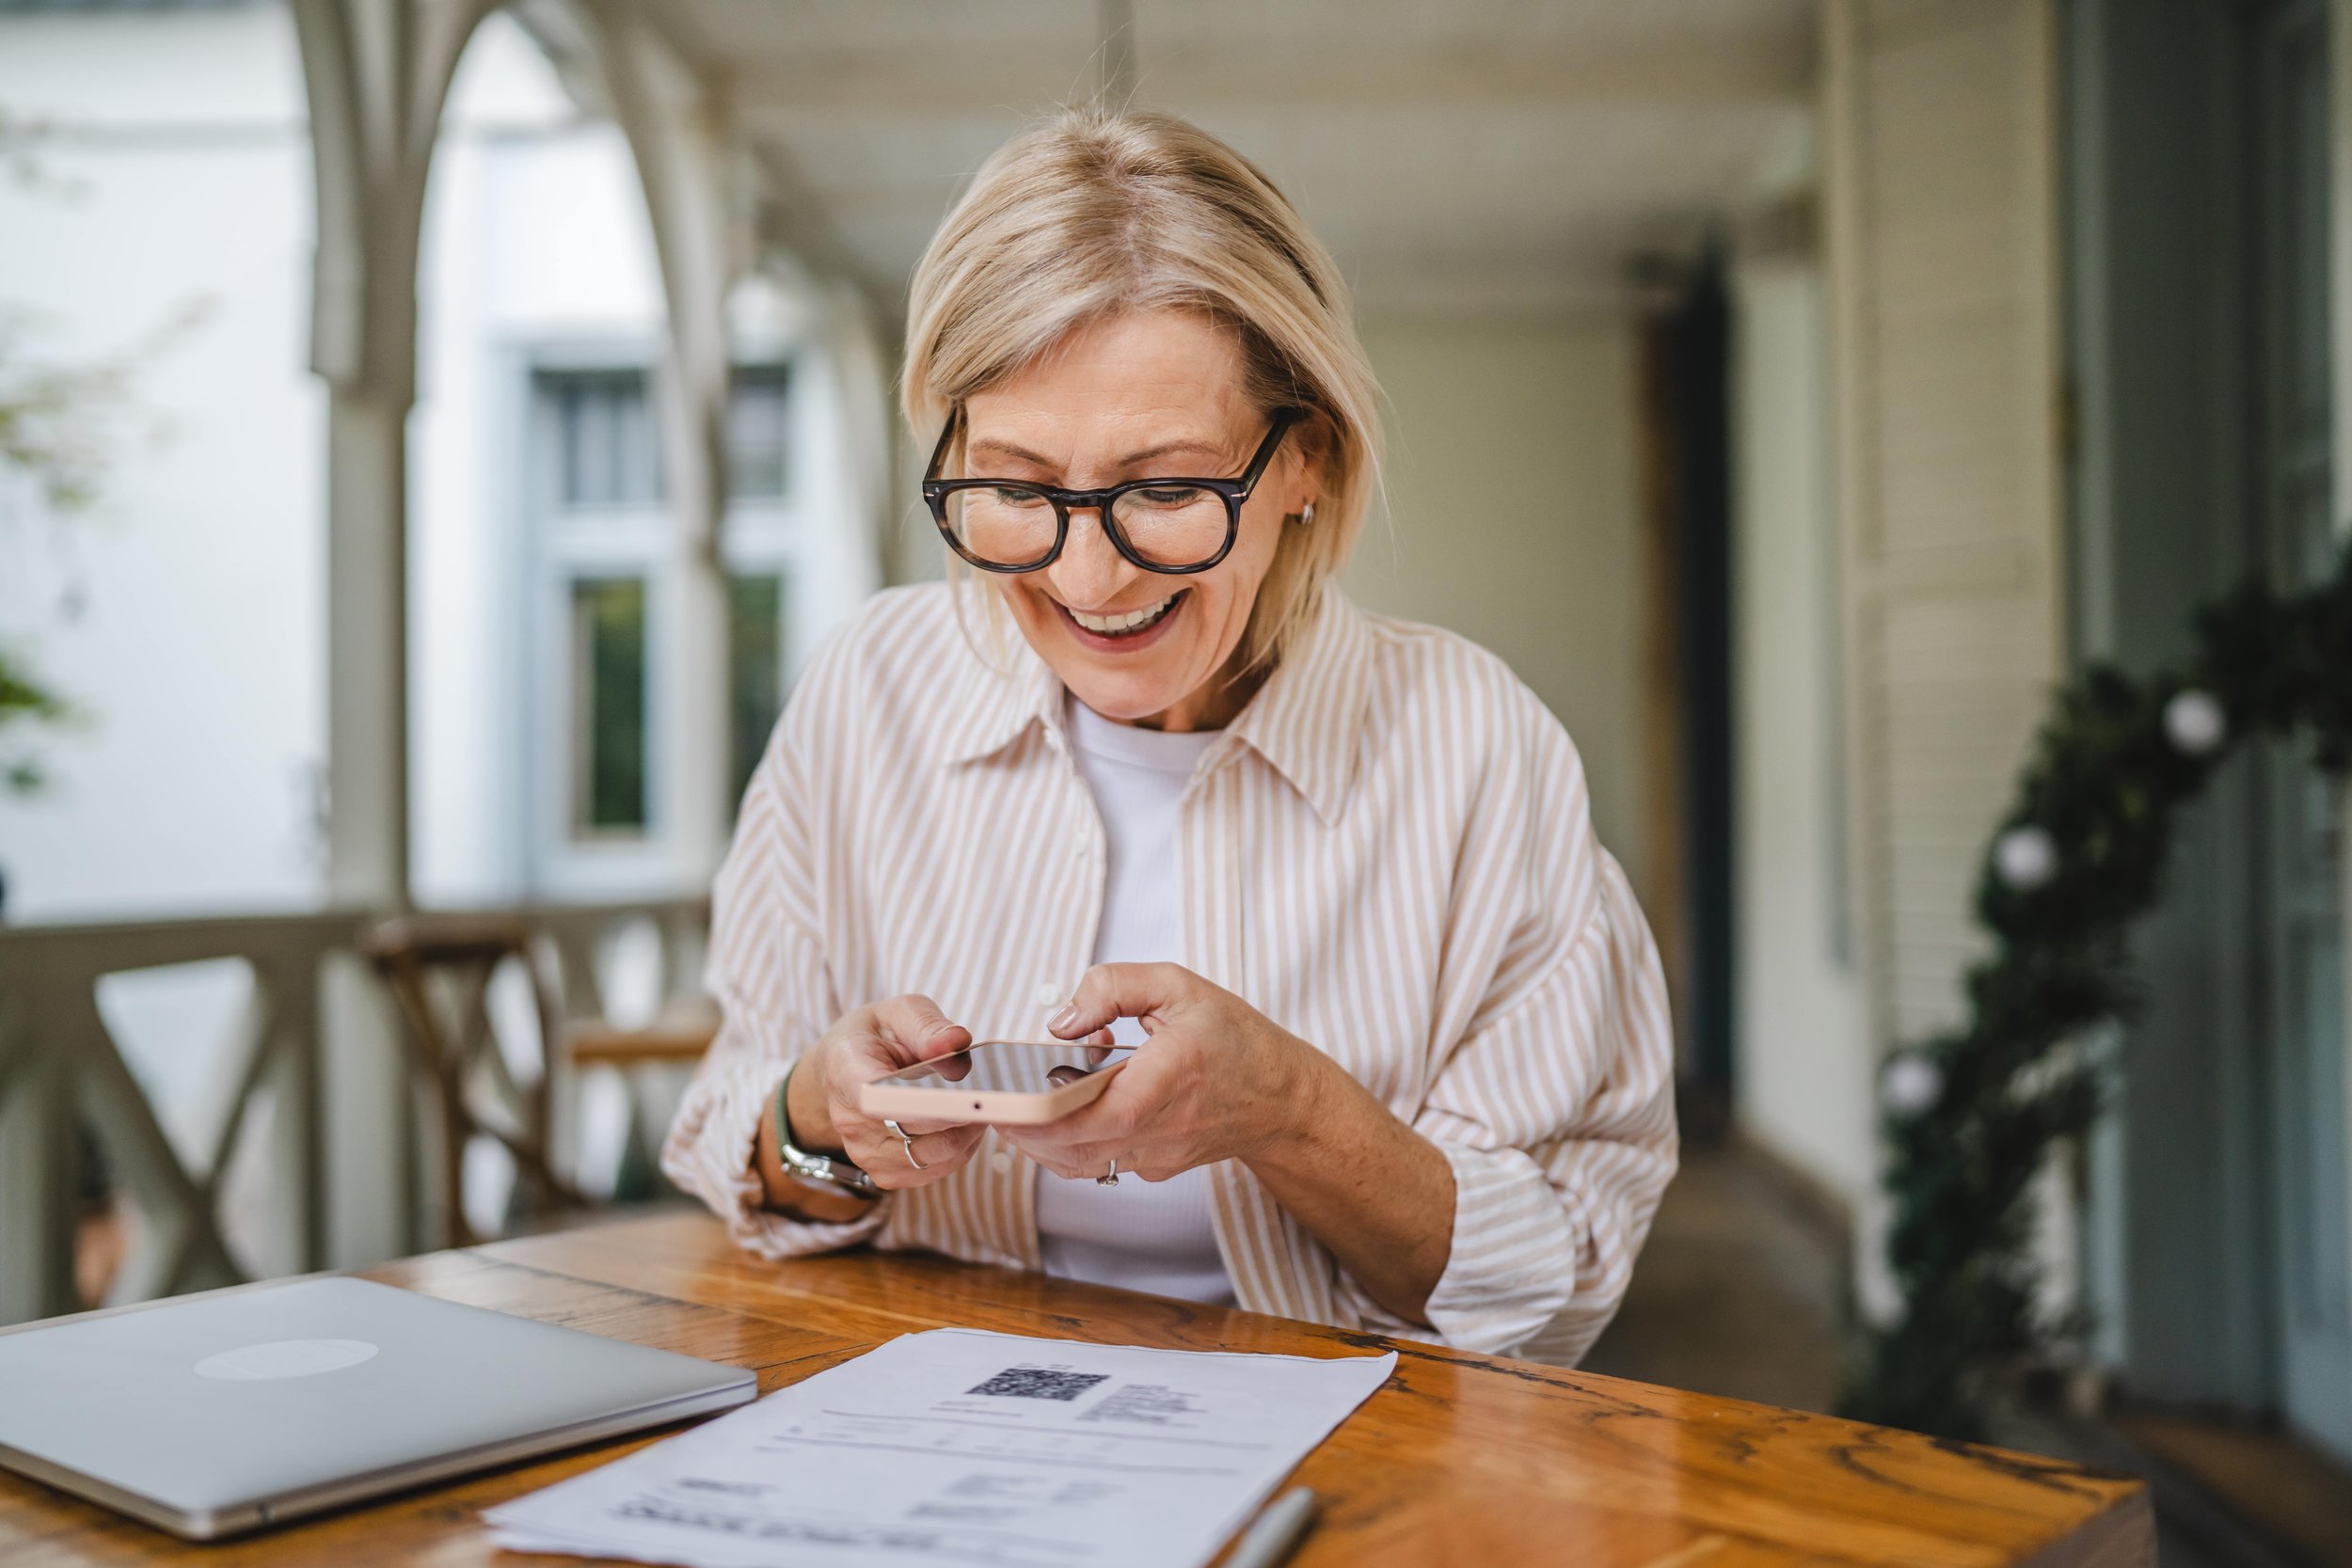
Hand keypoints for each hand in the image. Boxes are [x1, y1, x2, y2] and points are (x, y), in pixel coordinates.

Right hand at [788, 995, 982, 1190]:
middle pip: (915, 1131)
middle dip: (962, 1112)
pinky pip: (935, 1170)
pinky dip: (959, 1149)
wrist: (845, 1072)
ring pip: (933, 1154)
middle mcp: (849, 1120)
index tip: (965, 1097)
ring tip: (977, 1103)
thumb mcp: (898, 1013)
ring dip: (966, 1132)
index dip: (923, 1104)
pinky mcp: (884, 1174)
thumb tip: (957, 1042)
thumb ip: (927, 1025)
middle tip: (992, 1091)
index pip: (877, 1098)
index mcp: (846, 1071)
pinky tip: (962, 1124)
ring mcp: (864, 1153)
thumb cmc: (877, 1037)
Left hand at [999, 963, 1316, 1183]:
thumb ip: (1113, 987)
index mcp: (1169, 1077)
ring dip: (1040, 1140)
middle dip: (1023, 1128)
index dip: (1039, 1112)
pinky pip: (1100, 1163)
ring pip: (1079, 1164)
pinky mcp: (1154, 1168)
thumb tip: (1061, 1020)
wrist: (1281, 1098)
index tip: (1006, 1094)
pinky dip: (1072, 1142)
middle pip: (1072, 1148)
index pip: (1091, 1113)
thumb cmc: (1233, 1038)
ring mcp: (1158, 1155)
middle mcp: (1162, 1127)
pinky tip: (1071, 1106)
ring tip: (1022, 1102)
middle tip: (994, 1098)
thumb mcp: (1178, 986)